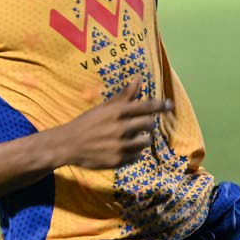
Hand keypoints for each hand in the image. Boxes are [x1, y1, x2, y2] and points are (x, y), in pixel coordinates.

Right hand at [49, 77, 171, 169]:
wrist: (68, 144)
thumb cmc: (86, 123)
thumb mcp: (104, 108)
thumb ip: (124, 96)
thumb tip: (139, 78)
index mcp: (116, 112)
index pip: (146, 106)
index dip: (160, 105)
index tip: (171, 105)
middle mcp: (120, 128)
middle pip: (148, 124)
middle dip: (146, 123)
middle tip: (137, 124)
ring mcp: (120, 145)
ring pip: (145, 141)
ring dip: (141, 139)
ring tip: (129, 137)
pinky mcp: (119, 160)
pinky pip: (137, 156)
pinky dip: (133, 152)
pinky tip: (122, 148)